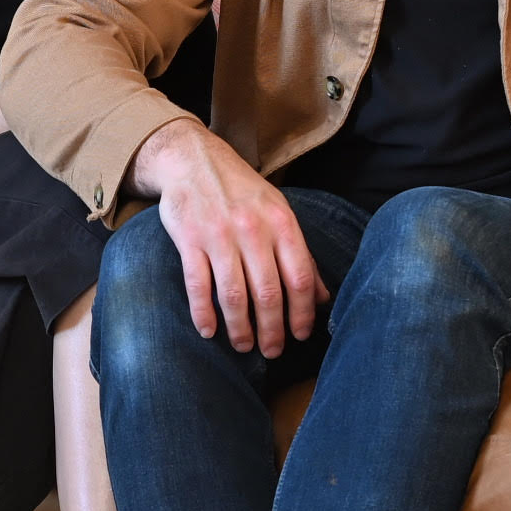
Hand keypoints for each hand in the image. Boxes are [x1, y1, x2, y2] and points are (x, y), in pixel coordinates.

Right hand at [128, 121, 323, 356]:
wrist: (193, 159)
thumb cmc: (241, 190)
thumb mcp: (279, 212)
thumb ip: (300, 254)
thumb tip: (322, 297)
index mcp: (281, 222)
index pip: (299, 277)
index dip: (302, 312)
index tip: (301, 335)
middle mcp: (253, 229)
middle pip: (267, 293)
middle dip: (272, 330)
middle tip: (272, 351)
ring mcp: (219, 234)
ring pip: (233, 294)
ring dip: (240, 328)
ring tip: (244, 346)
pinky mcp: (188, 238)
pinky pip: (197, 285)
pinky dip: (203, 313)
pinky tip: (208, 331)